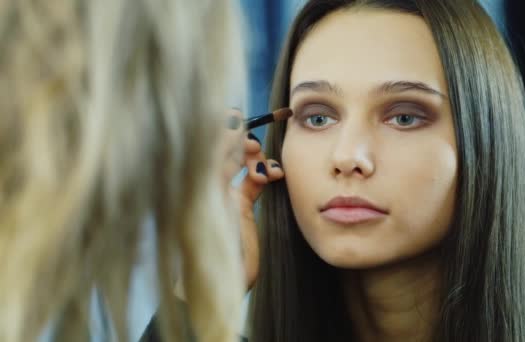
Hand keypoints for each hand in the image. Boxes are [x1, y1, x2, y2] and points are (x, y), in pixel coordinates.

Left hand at [222, 109, 284, 289]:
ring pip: (245, 161)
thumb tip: (232, 124)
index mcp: (195, 177)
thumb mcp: (211, 198)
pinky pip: (256, 180)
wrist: (220, 283)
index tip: (241, 115)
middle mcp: (209, 181)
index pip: (207, 141)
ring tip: (266, 168)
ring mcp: (226, 193)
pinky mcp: (242, 206)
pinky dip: (268, 173)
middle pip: (227, 147)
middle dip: (244, 140)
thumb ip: (220, 160)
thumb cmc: (207, 245)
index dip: (224, 126)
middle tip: (255, 146)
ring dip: (259, 158)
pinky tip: (276, 175)